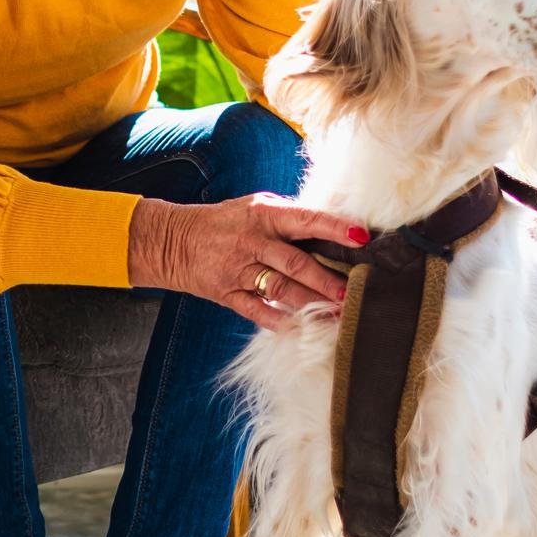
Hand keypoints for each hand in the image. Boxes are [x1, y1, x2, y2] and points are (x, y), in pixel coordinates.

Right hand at [127, 195, 369, 330]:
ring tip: (336, 313)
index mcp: (263, 215)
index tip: (362, 237)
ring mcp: (239, 270)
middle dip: (327, 280)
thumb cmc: (225, 222)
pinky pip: (257, 311)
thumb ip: (290, 216)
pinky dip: (279, 322)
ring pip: (281, 290)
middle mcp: (252, 241)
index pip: (305, 220)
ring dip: (311, 303)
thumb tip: (333, 221)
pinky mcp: (227, 293)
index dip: (334, 228)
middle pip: (296, 262)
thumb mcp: (255, 207)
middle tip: (353, 292)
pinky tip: (300, 329)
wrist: (174, 241)